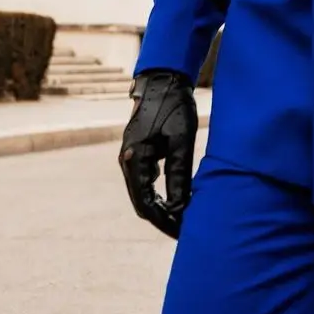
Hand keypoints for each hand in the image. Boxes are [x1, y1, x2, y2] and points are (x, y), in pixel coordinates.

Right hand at [119, 70, 197, 238]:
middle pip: (142, 203)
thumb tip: (182, 207)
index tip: (182, 233)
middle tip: (185, 230)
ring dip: (161, 208)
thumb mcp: (180, 140)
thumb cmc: (174, 106)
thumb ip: (179, 174)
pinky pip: (145, 182)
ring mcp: (131, 157)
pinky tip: (177, 200)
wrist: (163, 81)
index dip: (164, 222)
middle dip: (163, 219)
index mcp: (134, 159)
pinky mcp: (139, 153)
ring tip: (183, 219)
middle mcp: (127, 160)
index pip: (145, 204)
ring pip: (143, 194)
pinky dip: (159, 195)